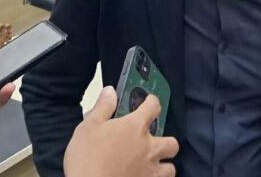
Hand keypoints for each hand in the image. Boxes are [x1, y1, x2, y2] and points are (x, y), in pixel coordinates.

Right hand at [64, 87, 178, 176]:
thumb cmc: (87, 156)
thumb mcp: (88, 127)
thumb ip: (102, 108)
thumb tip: (111, 91)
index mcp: (136, 127)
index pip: (153, 107)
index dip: (152, 102)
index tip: (149, 102)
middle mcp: (149, 147)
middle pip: (172, 143)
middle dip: (166, 142)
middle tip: (152, 145)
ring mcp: (151, 170)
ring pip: (170, 169)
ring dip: (164, 167)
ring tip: (152, 167)